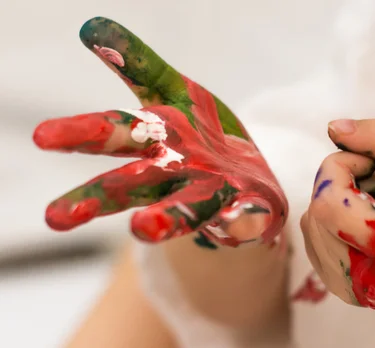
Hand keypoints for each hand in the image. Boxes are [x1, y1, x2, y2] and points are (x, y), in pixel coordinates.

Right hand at [32, 17, 287, 247]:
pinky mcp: (248, 210)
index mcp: (153, 142)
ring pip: (184, 208)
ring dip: (164, 218)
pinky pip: (245, 218)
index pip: (112, 134)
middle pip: (129, 185)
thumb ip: (139, 66)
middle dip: (95, 198)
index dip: (79, 134)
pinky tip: (244, 221)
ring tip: (142, 230)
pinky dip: (242, 221)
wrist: (251, 179)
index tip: (42, 138)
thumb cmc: (201, 138)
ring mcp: (211, 195)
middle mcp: (174, 174)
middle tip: (56, 217)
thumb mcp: (173, 93)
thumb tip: (90, 26)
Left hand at [301, 119, 374, 314]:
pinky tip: (366, 222)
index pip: (327, 201)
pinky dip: (332, 224)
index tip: (371, 164)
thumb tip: (332, 127)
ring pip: (311, 227)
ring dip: (335, 203)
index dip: (341, 168)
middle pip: (316, 212)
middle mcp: (364, 277)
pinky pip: (317, 245)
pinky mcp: (347, 292)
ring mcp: (352, 289)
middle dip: (338, 184)